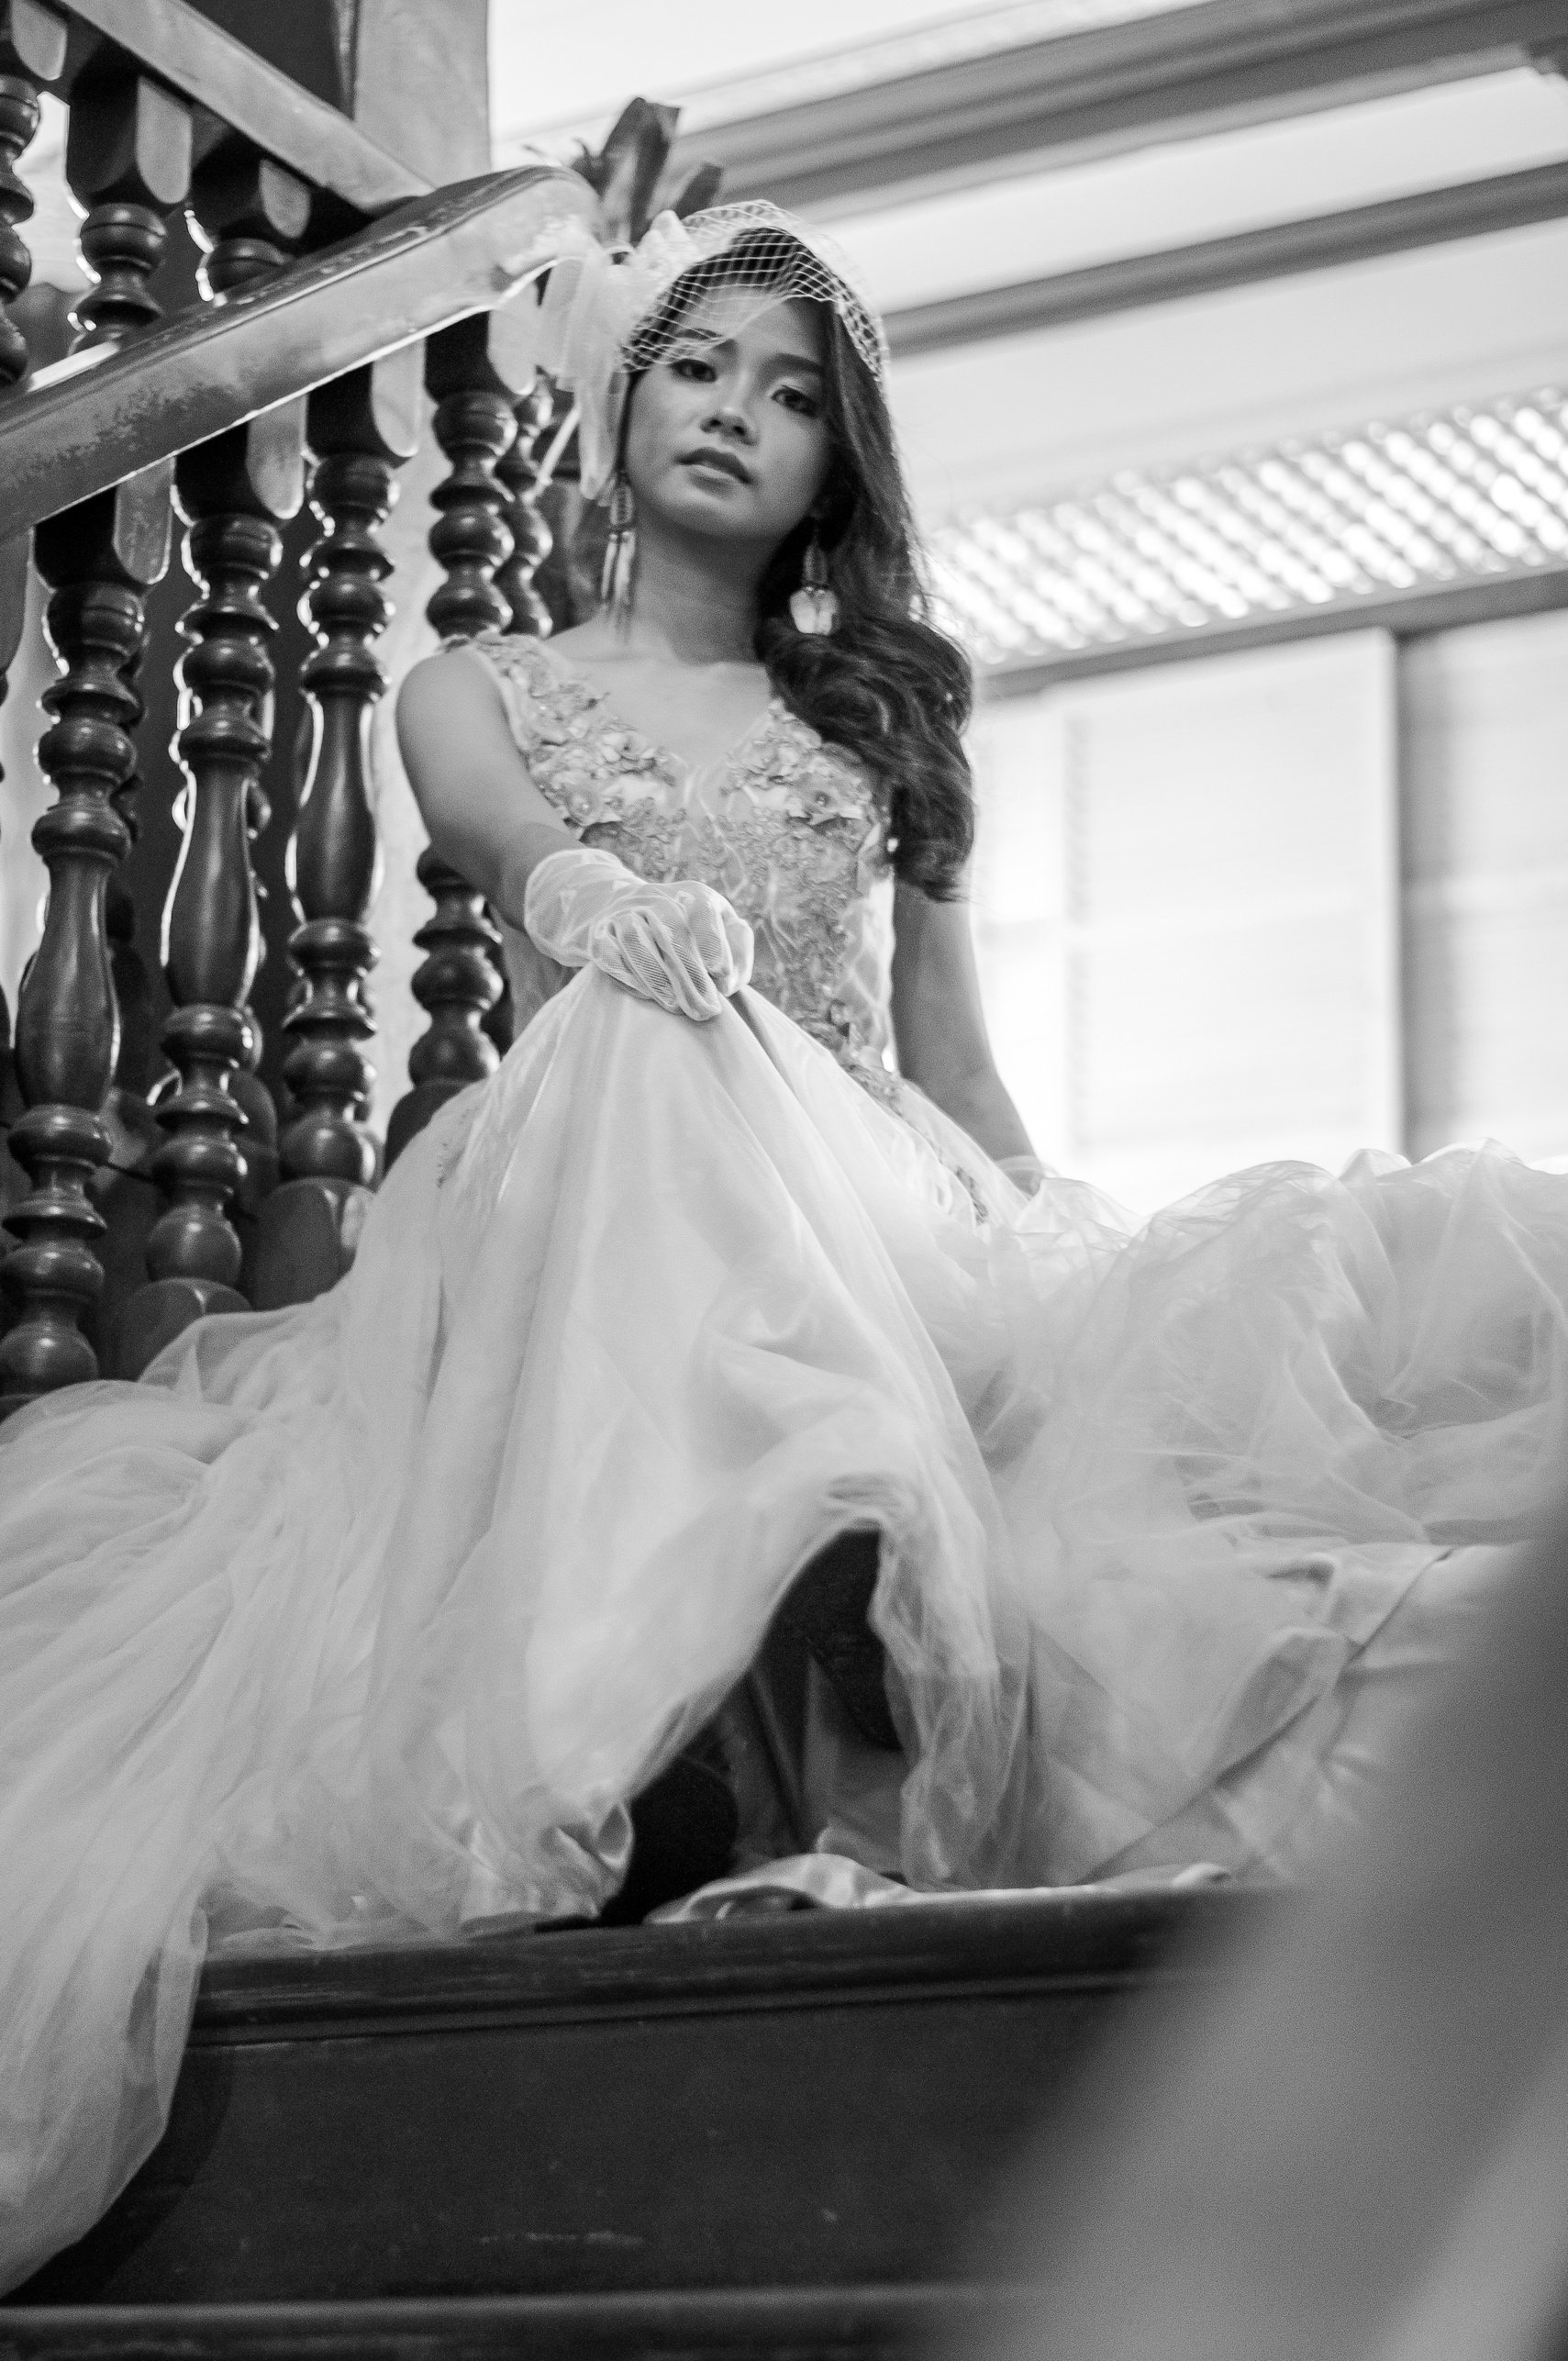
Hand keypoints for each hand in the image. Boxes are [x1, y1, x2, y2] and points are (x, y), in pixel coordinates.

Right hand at [523, 846, 752, 1021]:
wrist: (629, 913)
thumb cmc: (691, 932)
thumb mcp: (722, 929)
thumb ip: (739, 949)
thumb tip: (729, 980)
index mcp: (693, 894)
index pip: (702, 910)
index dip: (713, 942)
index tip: (722, 976)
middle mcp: (656, 897)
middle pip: (671, 930)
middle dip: (690, 974)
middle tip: (706, 1011)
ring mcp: (624, 913)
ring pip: (636, 940)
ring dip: (656, 976)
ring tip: (675, 1007)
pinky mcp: (599, 933)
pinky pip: (609, 952)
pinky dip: (627, 974)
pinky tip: (645, 995)